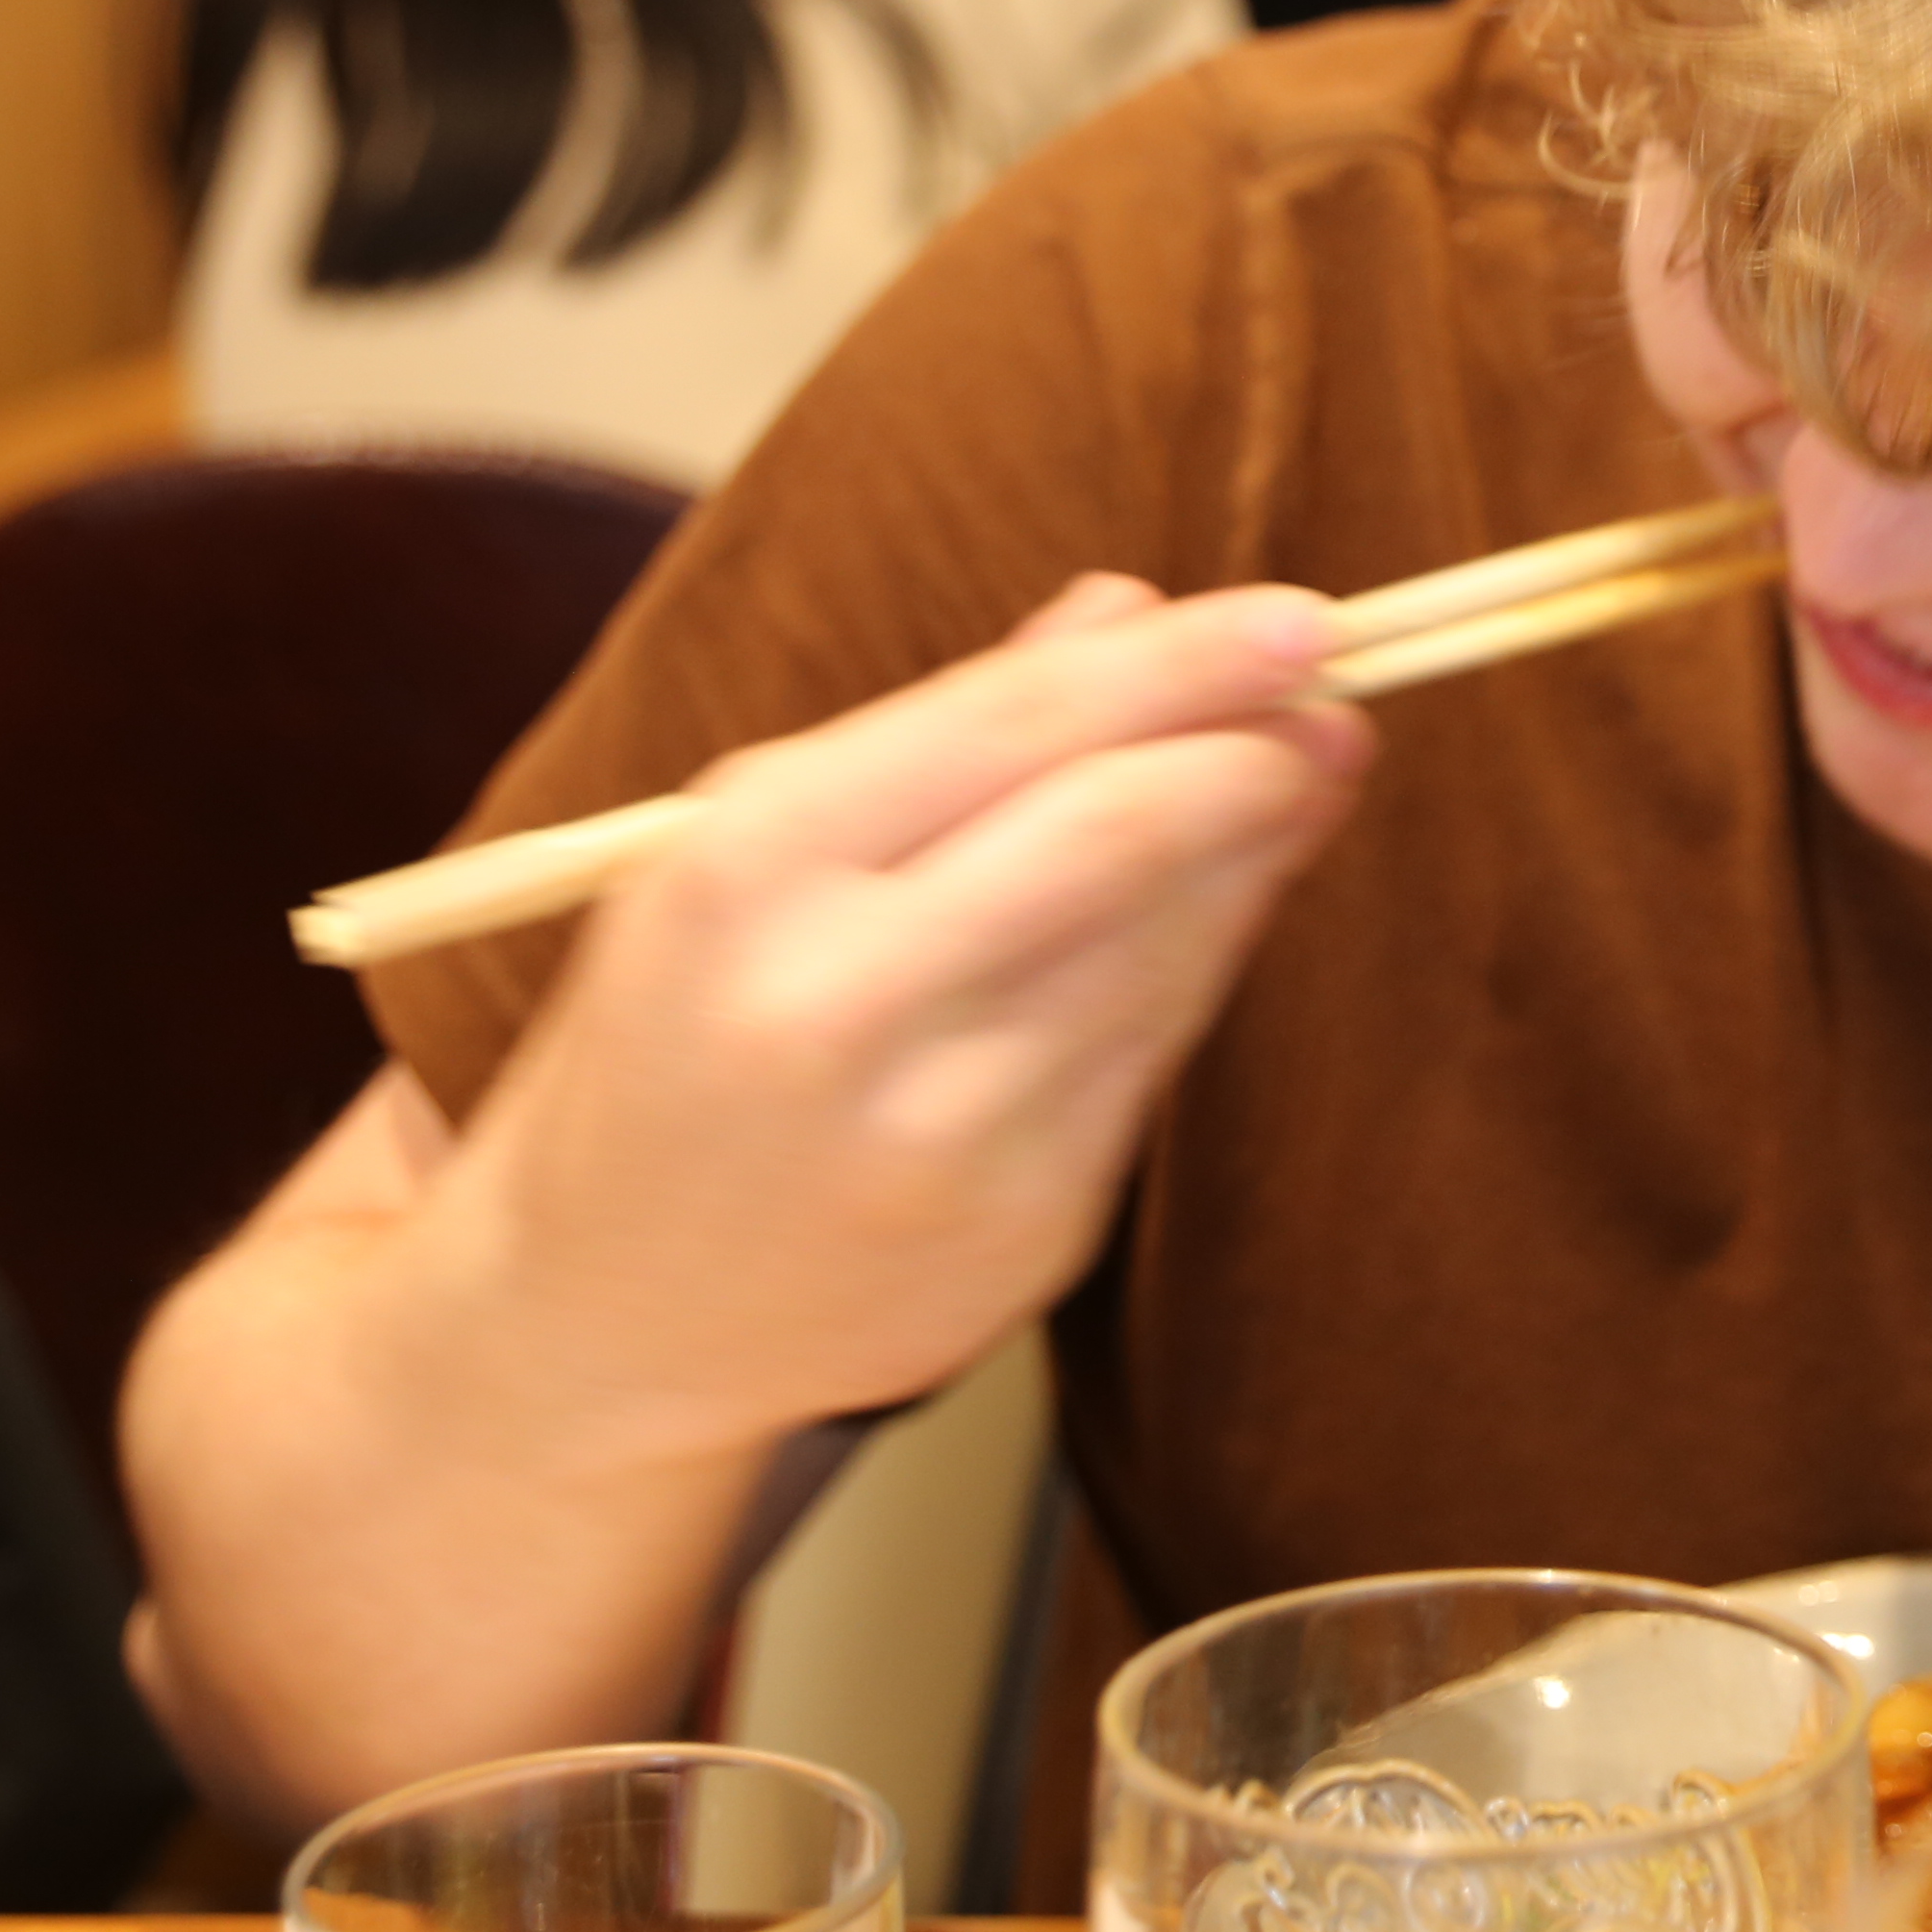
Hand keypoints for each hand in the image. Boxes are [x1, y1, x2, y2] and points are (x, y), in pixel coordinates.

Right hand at [426, 575, 1376, 1461]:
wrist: (595, 1321)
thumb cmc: (677, 1043)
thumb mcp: (743, 854)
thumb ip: (945, 730)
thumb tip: (1130, 610)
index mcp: (745, 873)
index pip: (1014, 727)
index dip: (1183, 664)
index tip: (1303, 615)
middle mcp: (835, 1005)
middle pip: (1112, 835)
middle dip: (1252, 752)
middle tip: (1336, 700)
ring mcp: (934, 1135)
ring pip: (1159, 950)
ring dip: (1252, 854)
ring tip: (1295, 778)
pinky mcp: (1015, 1232)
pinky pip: (1150, 1061)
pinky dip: (1194, 968)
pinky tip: (1208, 912)